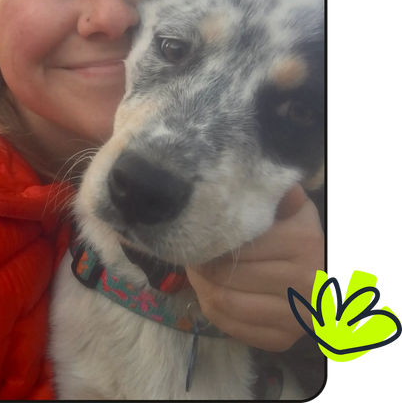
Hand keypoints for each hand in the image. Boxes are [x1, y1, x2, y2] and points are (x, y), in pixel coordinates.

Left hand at [186, 184, 323, 351]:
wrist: (327, 280)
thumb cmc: (300, 238)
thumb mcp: (294, 210)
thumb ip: (278, 196)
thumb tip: (263, 179)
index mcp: (303, 240)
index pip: (236, 245)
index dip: (209, 241)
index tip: (196, 234)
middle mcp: (304, 280)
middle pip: (224, 276)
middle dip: (199, 265)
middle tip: (191, 255)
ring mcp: (295, 316)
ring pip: (223, 303)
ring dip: (200, 287)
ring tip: (197, 273)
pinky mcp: (283, 340)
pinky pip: (232, 328)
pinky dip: (213, 311)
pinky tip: (212, 294)